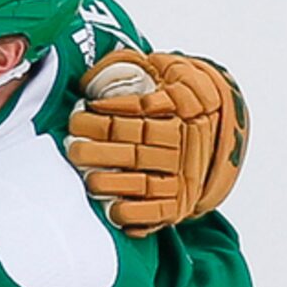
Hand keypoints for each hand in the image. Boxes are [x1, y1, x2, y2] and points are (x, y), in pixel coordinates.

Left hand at [66, 49, 248, 236]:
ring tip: (84, 175)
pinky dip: (127, 212)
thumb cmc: (175, 111)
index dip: (106, 111)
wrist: (214, 148)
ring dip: (105, 180)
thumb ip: (134, 72)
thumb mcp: (166, 79)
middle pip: (133, 146)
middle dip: (96, 147)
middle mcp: (181, 147)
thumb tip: (92, 76)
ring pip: (138, 182)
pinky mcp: (176, 205)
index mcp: (180, 113)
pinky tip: (107, 207)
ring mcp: (179, 179)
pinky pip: (151, 213)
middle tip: (72, 145)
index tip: (80, 111)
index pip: (139, 110)